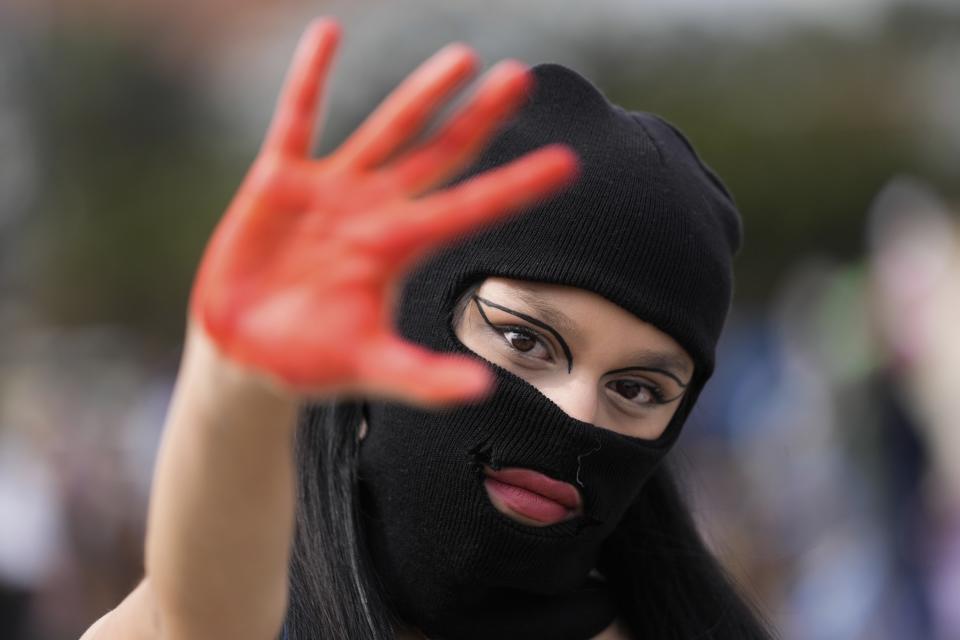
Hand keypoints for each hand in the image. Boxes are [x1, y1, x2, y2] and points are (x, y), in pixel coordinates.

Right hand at [189, 18, 577, 405]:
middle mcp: (377, 210)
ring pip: (385, 128)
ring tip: (461, 57)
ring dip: (421, 94)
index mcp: (401, 249)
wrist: (246, 352)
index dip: (518, 185)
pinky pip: (297, 118)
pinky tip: (328, 31)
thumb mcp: (370, 370)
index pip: (472, 208)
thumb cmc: (311, 362)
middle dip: (480, 118)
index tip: (568, 161)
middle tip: (521, 78)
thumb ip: (422, 379)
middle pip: (440, 154)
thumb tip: (483, 391)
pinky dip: (310, 77)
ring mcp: (332, 191)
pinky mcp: (279, 180)